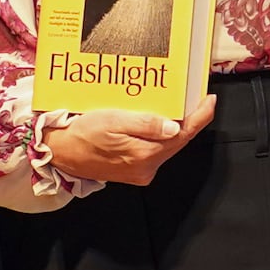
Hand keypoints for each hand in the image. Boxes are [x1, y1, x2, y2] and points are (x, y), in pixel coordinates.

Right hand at [40, 99, 217, 187]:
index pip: (184, 134)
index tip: (209, 100)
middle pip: (177, 140)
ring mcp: (140, 171)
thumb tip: (175, 126)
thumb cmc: (82, 134)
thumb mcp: (113, 120)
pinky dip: (158, 135)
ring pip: (166, 145)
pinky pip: (154, 150)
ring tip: (173, 106)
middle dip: (188, 119)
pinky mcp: (133, 171)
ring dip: (172, 126)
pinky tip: (154, 122)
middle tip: (193, 98)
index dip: (200, 117)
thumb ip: (145, 124)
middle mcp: (147, 167)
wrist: (60, 153)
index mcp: (145, 154)